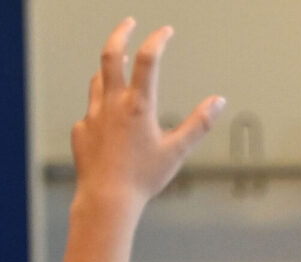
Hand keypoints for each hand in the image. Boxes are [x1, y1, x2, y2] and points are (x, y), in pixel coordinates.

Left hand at [71, 21, 223, 212]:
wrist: (106, 199)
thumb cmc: (143, 178)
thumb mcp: (177, 151)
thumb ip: (199, 124)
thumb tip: (219, 101)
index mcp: (138, 105)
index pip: (148, 60)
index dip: (158, 40)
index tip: (166, 31)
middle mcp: (112, 103)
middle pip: (111, 55)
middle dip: (121, 34)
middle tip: (129, 23)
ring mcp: (92, 115)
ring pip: (98, 81)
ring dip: (109, 70)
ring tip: (118, 67)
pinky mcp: (81, 130)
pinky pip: (90, 113)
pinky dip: (101, 111)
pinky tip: (108, 125)